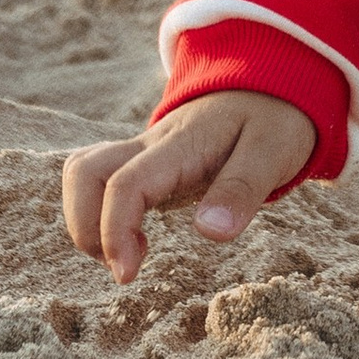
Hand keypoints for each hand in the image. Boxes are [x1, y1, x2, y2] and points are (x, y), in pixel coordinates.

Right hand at [61, 91, 318, 285]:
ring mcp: (143, 150)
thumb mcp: (274, 151)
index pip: (125, 183)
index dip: (113, 231)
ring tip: (127, 254)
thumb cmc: (274, 119)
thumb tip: (209, 233)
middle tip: (125, 267)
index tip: (127, 275)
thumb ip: (242, 189)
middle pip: (84, 172)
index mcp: (182, 144)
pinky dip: (98, 212)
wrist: (268, 84)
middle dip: (85, 227)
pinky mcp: (144, 161)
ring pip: (84, 173)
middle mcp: (151, 143)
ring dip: (86, 220)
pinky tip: (133, 238)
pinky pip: (99, 179)